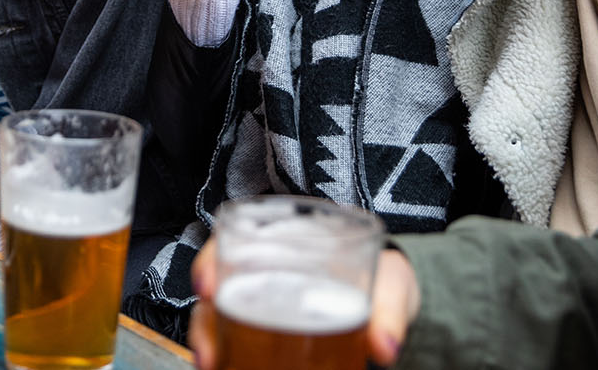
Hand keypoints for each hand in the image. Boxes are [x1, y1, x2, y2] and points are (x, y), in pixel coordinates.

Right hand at [187, 238, 420, 369]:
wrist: (391, 303)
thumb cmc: (384, 278)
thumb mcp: (392, 285)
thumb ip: (389, 312)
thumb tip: (385, 348)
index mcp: (289, 242)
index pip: (234, 240)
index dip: (210, 261)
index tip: (207, 287)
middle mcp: (264, 272)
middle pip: (218, 291)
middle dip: (205, 324)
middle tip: (209, 356)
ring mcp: (263, 305)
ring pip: (220, 322)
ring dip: (212, 346)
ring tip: (214, 368)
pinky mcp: (269, 337)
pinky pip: (237, 346)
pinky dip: (229, 358)